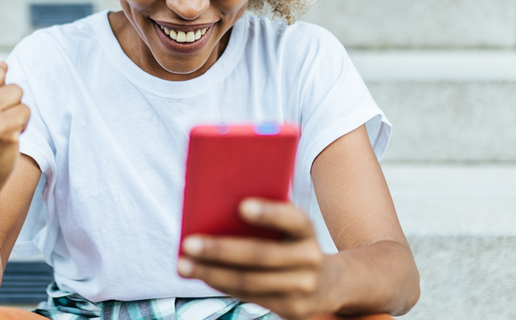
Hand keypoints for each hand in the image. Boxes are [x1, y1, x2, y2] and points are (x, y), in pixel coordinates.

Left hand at [178, 199, 331, 319]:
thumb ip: (264, 218)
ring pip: (248, 282)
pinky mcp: (290, 309)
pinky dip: (220, 285)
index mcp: (307, 231)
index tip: (241, 206)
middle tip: (189, 243)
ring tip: (184, 264)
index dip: (269, 213)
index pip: (292, 219)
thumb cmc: (292, 243)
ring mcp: (302, 288)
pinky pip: (248, 296)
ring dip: (211, 273)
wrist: (331, 284)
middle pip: (260, 255)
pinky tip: (200, 275)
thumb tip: (215, 211)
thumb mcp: (289, 228)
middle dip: (220, 250)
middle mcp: (309, 259)